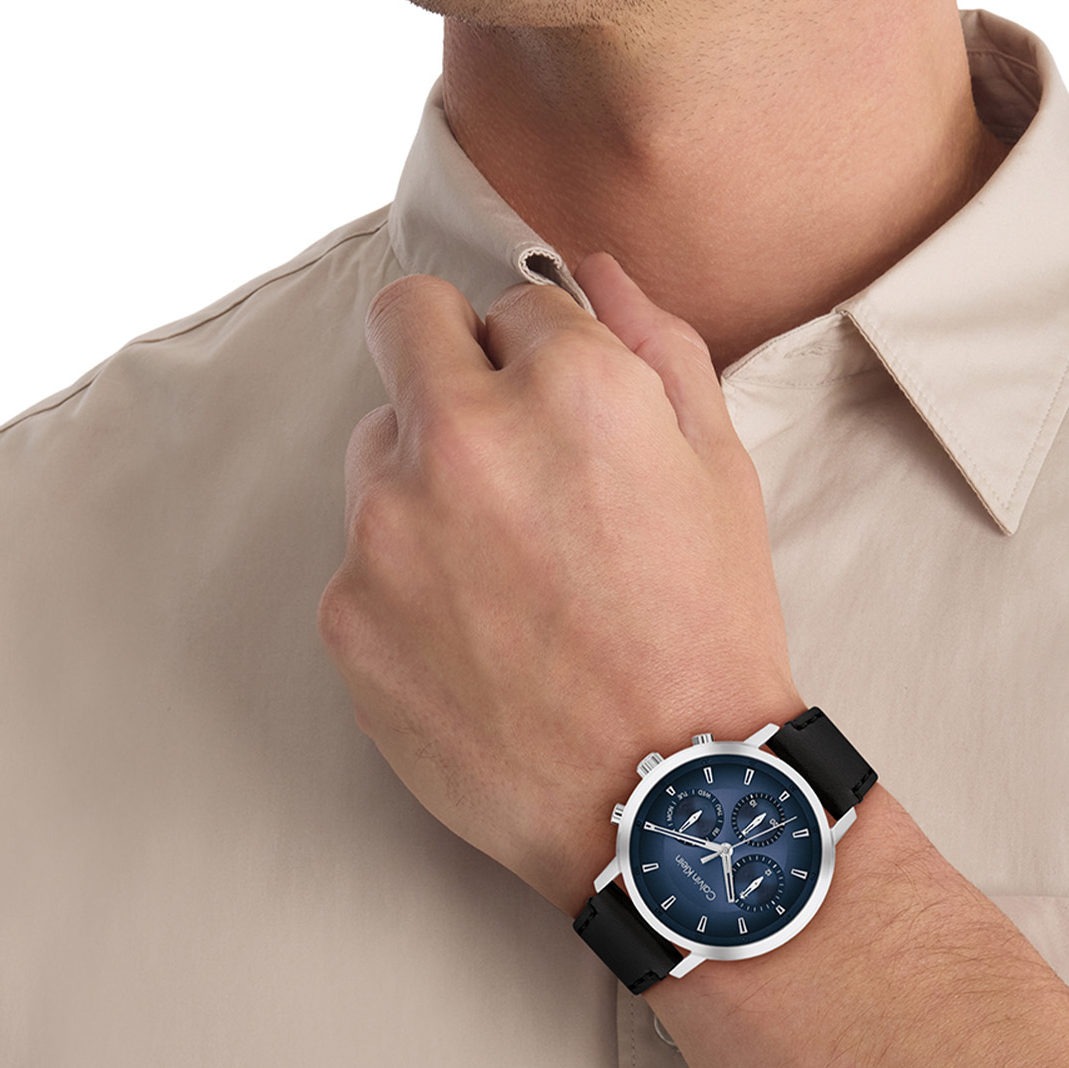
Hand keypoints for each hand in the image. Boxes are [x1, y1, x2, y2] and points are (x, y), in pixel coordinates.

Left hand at [318, 255, 805, 915]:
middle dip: (453, 356)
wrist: (668, 797)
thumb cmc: (709, 635)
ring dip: (427, 472)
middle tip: (508, 443)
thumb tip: (595, 270)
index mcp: (572, 388)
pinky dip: (407, 575)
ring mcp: (389, 529)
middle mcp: (464, 438)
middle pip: (407, 322)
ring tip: (505, 567)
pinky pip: (361, 553)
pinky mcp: (347, 613)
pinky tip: (476, 634)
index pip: (516, 300)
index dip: (550, 356)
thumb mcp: (722, 474)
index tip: (568, 415)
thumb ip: (658, 346)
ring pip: (377, 443)